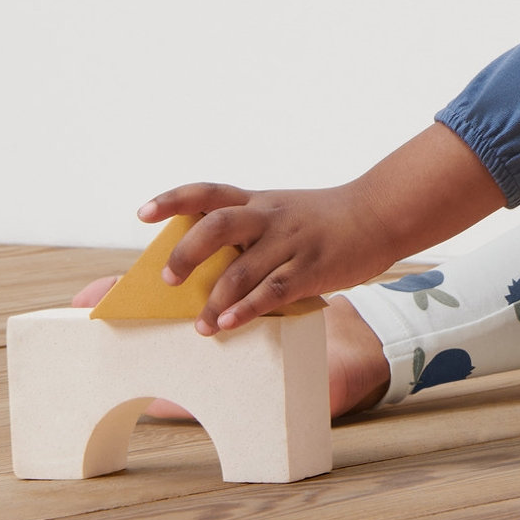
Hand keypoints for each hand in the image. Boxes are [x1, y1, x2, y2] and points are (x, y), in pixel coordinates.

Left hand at [140, 181, 392, 335]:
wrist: (378, 214)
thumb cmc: (323, 221)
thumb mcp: (282, 212)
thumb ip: (248, 231)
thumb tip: (204, 267)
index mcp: (257, 202)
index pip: (207, 193)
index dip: (172, 200)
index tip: (141, 214)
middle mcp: (269, 218)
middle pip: (218, 226)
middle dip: (187, 253)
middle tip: (169, 279)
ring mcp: (290, 242)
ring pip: (242, 268)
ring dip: (216, 299)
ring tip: (201, 326)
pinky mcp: (311, 268)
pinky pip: (273, 290)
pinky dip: (248, 308)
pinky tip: (230, 324)